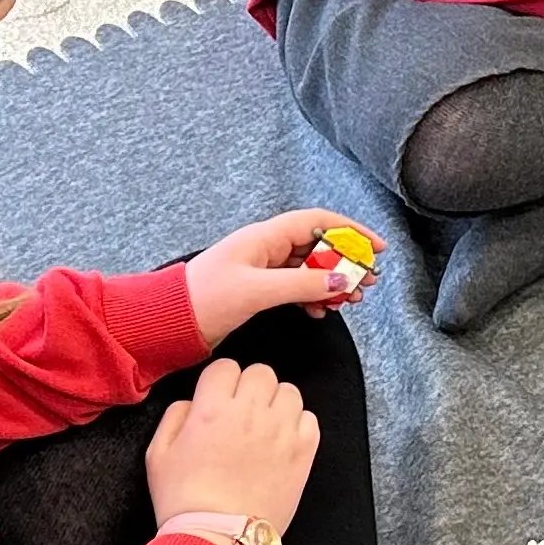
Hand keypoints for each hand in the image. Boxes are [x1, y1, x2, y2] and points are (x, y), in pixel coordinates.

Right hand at [145, 357, 316, 533]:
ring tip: (264, 427)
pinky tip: (282, 443)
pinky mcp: (303, 452)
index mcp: (212, 409)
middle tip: (242, 413)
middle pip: (261, 373)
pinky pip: (310, 419)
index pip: (226, 367)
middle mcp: (250, 413)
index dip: (220, 382)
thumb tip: (193, 402)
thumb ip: (175, 416)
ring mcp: (281, 431)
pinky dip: (298, 425)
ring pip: (289, 392)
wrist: (217, 539)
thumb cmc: (182, 500)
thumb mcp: (157, 454)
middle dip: (250, 388)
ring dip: (276, 404)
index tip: (218, 400)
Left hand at [187, 209, 373, 343]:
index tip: (375, 248)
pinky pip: (296, 287)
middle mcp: (266, 248)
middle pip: (318, 246)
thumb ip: (302, 283)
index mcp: (264, 237)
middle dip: (346, 262)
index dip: (350, 231)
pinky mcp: (258, 290)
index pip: (317, 222)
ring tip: (351, 300)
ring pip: (310, 268)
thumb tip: (341, 279)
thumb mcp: (258, 290)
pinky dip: (313, 296)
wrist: (168, 323)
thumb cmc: (203, 300)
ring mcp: (262, 269)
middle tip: (368, 282)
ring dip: (333, 282)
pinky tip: (321, 310)